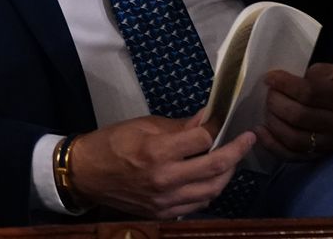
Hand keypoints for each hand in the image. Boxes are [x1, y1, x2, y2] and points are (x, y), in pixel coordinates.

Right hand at [68, 110, 256, 218]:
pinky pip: (198, 203)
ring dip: (227, 173)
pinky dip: (210, 190)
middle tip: (247, 140)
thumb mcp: (142, 125)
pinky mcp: (164, 212)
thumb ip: (178, 126)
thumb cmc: (111, 143)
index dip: (215, 129)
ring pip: (213, 190)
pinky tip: (211, 178)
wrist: (85, 174)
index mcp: (157, 151)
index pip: (202, 140)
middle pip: (216, 167)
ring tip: (231, 160)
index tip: (224, 122)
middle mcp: (165, 179)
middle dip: (237, 151)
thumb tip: (206, 120)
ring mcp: (166, 200)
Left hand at [259, 63, 332, 160]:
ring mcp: (330, 142)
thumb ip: (308, 76)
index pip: (309, 93)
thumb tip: (279, 83)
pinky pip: (294, 156)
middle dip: (276, 103)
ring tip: (267, 110)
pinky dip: (273, 146)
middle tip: (269, 93)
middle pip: (299, 117)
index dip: (284, 84)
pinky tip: (260, 132)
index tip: (269, 77)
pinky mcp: (322, 154)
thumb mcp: (332, 71)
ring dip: (273, 124)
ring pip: (295, 139)